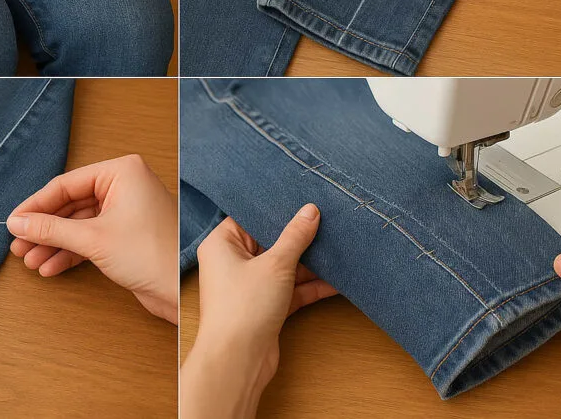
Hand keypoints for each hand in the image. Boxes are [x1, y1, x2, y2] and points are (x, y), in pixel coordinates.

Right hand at [6, 155, 176, 323]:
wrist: (183, 288)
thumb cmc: (152, 254)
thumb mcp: (92, 239)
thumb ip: (51, 229)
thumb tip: (18, 223)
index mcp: (121, 172)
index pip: (66, 184)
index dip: (36, 205)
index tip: (13, 222)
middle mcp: (124, 185)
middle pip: (70, 204)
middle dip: (44, 228)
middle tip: (18, 245)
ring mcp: (126, 210)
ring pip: (78, 223)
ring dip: (54, 243)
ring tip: (30, 260)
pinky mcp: (126, 234)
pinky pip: (90, 237)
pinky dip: (71, 251)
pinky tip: (50, 267)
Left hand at [180, 205, 337, 418]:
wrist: (238, 360)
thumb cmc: (244, 306)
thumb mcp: (276, 264)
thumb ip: (295, 236)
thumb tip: (310, 211)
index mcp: (222, 244)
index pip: (250, 218)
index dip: (276, 210)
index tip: (303, 200)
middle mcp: (232, 263)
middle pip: (270, 242)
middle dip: (299, 238)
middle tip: (328, 221)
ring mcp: (249, 286)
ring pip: (283, 267)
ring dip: (309, 263)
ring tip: (338, 248)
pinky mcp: (264, 307)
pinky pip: (290, 289)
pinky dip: (310, 286)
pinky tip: (337, 280)